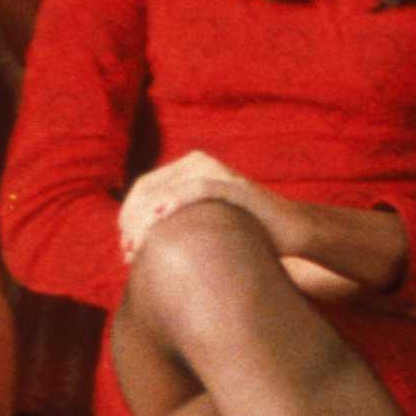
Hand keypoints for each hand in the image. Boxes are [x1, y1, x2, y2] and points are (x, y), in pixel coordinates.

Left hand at [118, 149, 270, 263]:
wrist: (290, 232)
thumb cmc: (244, 232)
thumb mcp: (202, 223)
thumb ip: (174, 225)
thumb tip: (131, 247)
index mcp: (188, 169)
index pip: (143, 187)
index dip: (127, 215)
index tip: (124, 247)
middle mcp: (199, 163)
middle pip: (148, 187)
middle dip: (131, 221)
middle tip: (127, 252)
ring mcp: (218, 172)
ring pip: (167, 189)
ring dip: (146, 219)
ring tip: (138, 246)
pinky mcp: (236, 186)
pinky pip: (199, 189)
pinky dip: (176, 201)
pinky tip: (160, 218)